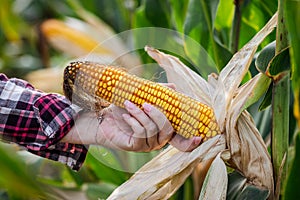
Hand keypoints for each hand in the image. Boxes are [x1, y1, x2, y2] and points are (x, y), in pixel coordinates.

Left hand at [63, 100, 201, 151]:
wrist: (104, 116)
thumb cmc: (124, 107)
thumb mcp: (142, 96)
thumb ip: (158, 93)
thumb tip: (174, 88)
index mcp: (163, 129)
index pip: (181, 140)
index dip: (190, 142)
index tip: (199, 137)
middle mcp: (158, 140)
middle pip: (167, 129)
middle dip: (157, 114)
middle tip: (145, 103)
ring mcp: (147, 145)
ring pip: (152, 129)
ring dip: (140, 114)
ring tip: (129, 104)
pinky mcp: (135, 146)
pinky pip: (141, 133)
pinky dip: (134, 120)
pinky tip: (126, 114)